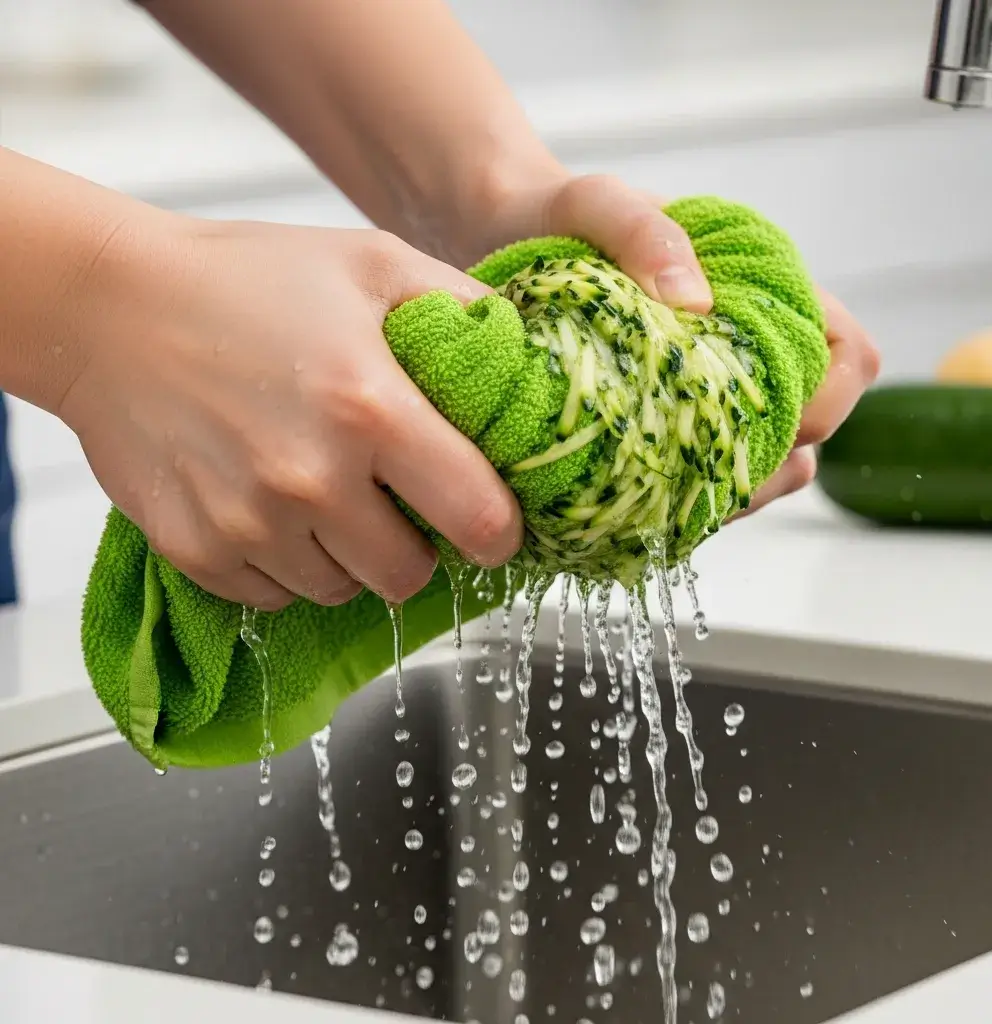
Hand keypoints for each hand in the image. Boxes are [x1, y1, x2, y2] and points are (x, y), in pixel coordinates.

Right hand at [59, 217, 522, 610]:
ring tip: (324, 492)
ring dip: (348, 557)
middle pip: (408, 575)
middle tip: (395, 503)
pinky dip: (286, 564)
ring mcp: (248, 522)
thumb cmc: (248, 280)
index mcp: (371, 408)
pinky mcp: (196, 548)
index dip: (499, 532)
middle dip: (417, 548)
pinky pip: (273, 596)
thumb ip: (461, 310)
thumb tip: (530, 361)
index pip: (478, 518)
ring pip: (340, 591)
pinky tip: (271, 505)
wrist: (110, 306)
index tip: (492, 526)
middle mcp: (311, 478)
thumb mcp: (372, 263)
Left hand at [468, 170, 879, 515]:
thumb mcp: (597, 204)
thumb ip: (647, 233)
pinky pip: (693, 479)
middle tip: (706, 481)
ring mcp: (703, 393)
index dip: (830, 400)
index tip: (777, 423)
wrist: (501, 240)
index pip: (844, 355)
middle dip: (771, 465)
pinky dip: (680, 498)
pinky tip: (638, 499)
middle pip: (806, 430)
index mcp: (761, 293)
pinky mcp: (659, 426)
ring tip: (667, 497)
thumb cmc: (559, 214)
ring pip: (755, 465)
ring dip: (725, 491)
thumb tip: (696, 302)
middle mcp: (743, 350)